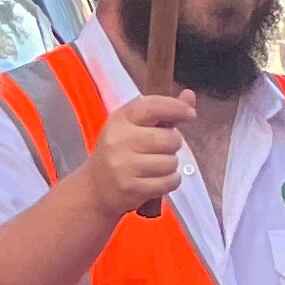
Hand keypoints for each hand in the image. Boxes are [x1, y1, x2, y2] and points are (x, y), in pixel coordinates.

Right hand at [82, 95, 189, 221]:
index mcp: (120, 119)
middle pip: (169, 139)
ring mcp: (124, 166)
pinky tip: (158, 179)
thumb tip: (190, 95)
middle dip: (173, 144)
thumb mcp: (133, 126)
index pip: (153, 107)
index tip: (190, 114)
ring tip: (156, 166)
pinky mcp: (132, 189)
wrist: (94, 188)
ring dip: (170, 165)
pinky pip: (169, 182)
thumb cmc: (119, 152)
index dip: (176, 108)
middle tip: (162, 148)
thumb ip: (163, 110)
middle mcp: (120, 140)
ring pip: (171, 162)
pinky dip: (171, 181)